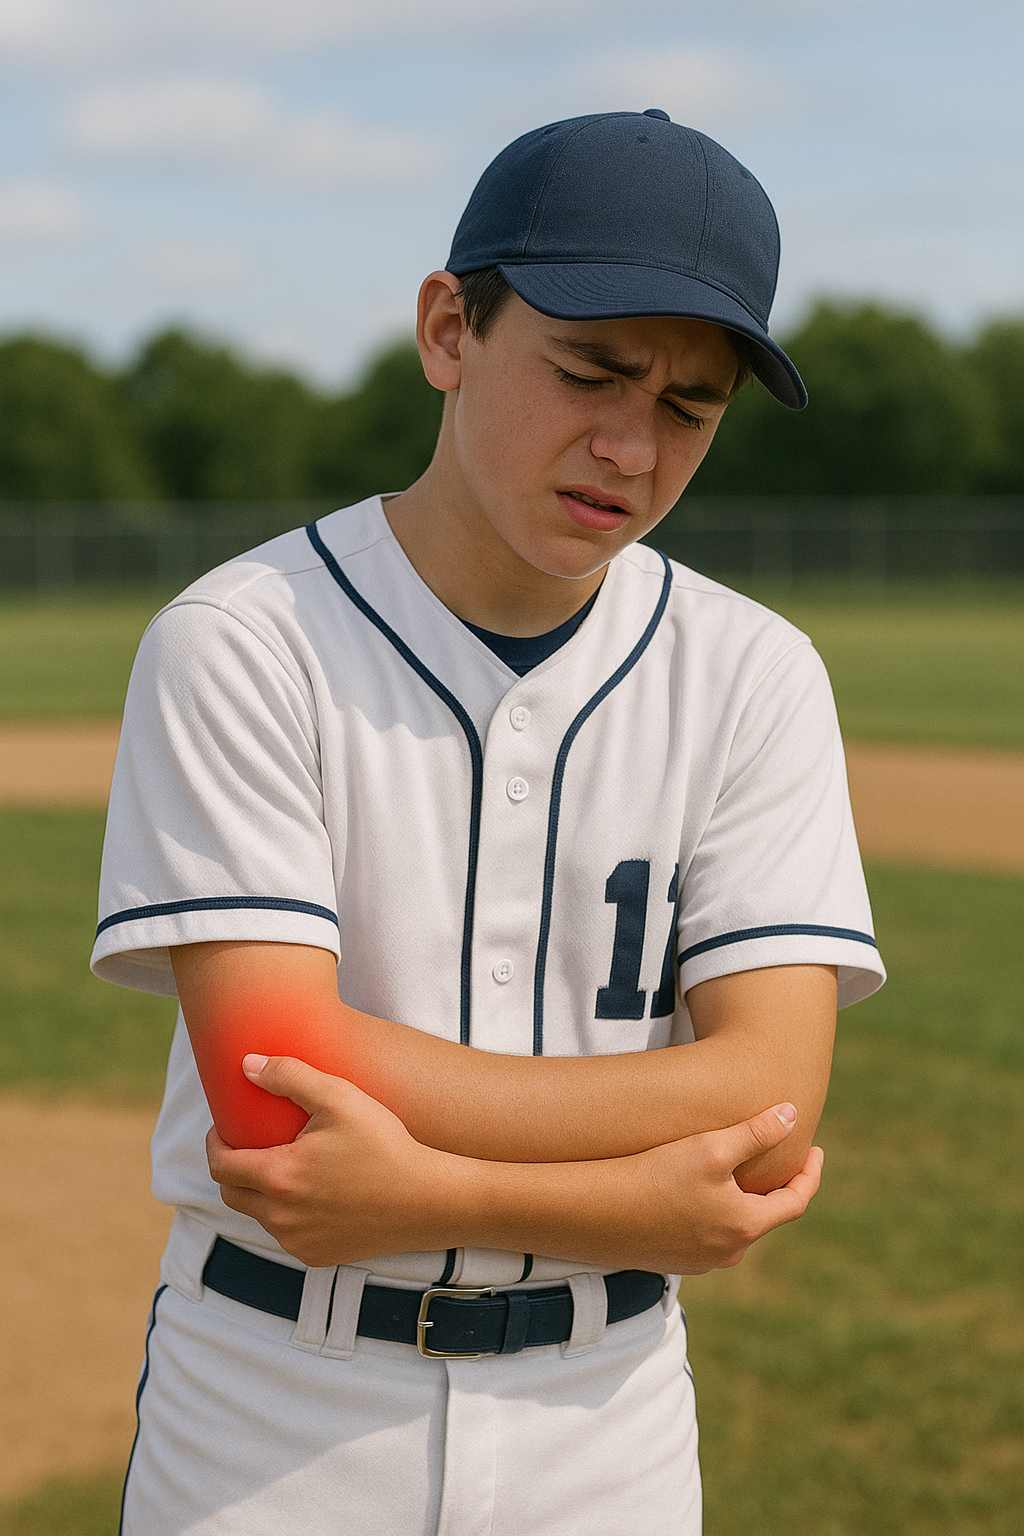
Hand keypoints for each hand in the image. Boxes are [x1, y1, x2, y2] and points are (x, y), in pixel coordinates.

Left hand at [206, 1054, 460, 1266]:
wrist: (427, 1200)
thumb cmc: (384, 1145)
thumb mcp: (340, 1098)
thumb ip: (289, 1076)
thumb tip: (247, 1065)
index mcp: (279, 1178)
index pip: (220, 1164)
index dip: (216, 1143)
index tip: (227, 1127)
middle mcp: (280, 1217)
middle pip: (231, 1193)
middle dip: (233, 1167)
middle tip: (251, 1144)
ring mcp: (297, 1241)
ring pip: (258, 1215)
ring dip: (261, 1192)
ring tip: (286, 1165)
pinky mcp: (316, 1256)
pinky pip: (286, 1234)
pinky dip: (287, 1214)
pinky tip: (311, 1193)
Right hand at [630, 1103, 823, 1273]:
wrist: (597, 1213)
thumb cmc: (657, 1175)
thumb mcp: (712, 1147)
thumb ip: (757, 1132)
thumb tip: (793, 1115)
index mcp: (746, 1227)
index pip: (796, 1201)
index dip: (810, 1174)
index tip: (815, 1150)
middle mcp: (729, 1252)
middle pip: (765, 1214)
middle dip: (774, 1185)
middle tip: (778, 1155)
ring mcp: (700, 1261)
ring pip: (734, 1225)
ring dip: (741, 1199)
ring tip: (738, 1170)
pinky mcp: (673, 1259)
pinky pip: (706, 1233)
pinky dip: (713, 1210)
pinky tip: (697, 1189)